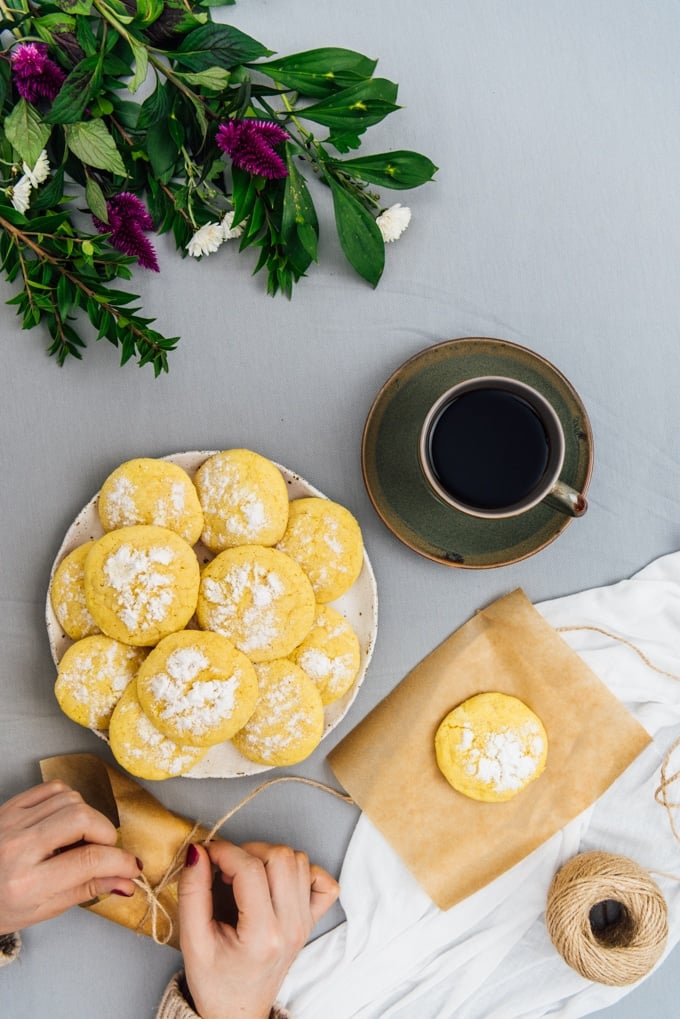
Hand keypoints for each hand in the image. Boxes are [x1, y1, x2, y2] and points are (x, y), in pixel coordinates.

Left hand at [0, 780, 141, 934]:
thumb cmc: (1, 906)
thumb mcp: (44, 910)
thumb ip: (87, 889)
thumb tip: (126, 880)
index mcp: (27, 884)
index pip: (87, 861)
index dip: (120, 861)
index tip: (131, 866)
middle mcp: (18, 848)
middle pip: (82, 819)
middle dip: (106, 832)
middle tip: (105, 849)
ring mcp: (12, 822)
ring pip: (71, 800)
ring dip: (89, 817)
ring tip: (82, 838)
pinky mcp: (11, 806)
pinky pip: (54, 788)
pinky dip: (71, 800)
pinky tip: (67, 819)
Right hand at [178, 840, 339, 1018]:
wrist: (237, 1012)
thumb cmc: (214, 982)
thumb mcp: (192, 941)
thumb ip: (192, 892)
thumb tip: (198, 851)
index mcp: (262, 935)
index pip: (250, 869)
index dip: (224, 851)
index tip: (206, 853)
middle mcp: (291, 926)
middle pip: (281, 857)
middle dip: (247, 851)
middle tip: (225, 868)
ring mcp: (304, 923)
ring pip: (300, 862)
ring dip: (270, 858)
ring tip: (245, 877)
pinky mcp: (311, 922)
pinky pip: (324, 882)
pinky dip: (304, 872)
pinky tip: (278, 881)